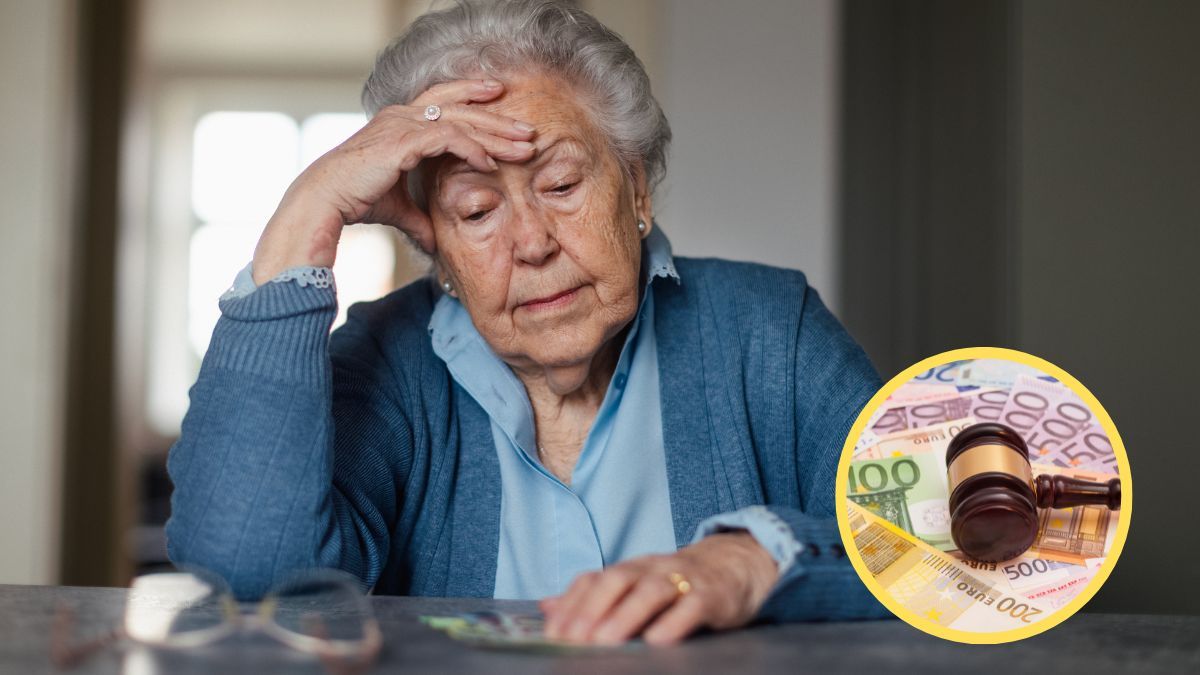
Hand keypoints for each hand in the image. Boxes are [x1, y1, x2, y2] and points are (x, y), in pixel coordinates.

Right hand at [250, 78, 537, 283]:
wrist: (326, 200)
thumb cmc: (356, 201)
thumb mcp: (399, 209)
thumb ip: (420, 219)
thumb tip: (436, 244)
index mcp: (401, 121)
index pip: (445, 101)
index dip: (474, 98)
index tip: (502, 103)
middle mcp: (403, 115)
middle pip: (461, 107)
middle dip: (498, 118)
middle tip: (529, 131)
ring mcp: (403, 123)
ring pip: (461, 120)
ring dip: (495, 133)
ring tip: (523, 146)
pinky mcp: (404, 139)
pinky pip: (449, 137)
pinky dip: (473, 149)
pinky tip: (491, 163)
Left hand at [539, 531, 779, 644]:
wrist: (736, 565)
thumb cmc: (677, 583)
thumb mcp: (635, 585)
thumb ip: (593, 597)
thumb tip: (546, 607)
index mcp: (630, 568)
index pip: (594, 578)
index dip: (572, 603)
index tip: (553, 632)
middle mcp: (652, 568)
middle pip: (617, 579)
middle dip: (592, 609)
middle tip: (573, 639)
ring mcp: (682, 579)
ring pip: (651, 591)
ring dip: (625, 616)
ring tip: (605, 641)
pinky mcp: (711, 595)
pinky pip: (691, 606)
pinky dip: (673, 623)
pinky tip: (657, 641)